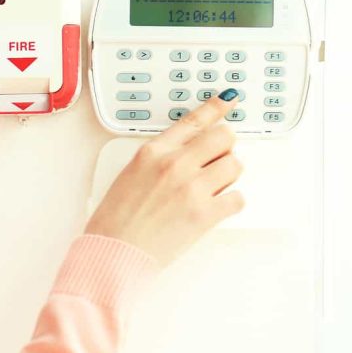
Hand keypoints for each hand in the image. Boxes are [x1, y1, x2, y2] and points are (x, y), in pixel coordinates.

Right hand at [84, 91, 245, 267]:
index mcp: (152, 152)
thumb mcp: (130, 174)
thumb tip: (189, 153)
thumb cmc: (115, 219)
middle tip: (217, 160)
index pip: (193, 121)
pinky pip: (237, 198)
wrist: (114, 251)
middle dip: (225, 147)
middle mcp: (174, 164)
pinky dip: (230, 203)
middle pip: (224, 138)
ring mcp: (191, 189)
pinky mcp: (205, 214)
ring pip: (235, 165)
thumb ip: (159, 159)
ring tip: (212, 188)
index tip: (227, 100)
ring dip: (229, 175)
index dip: (215, 108)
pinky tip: (214, 208)